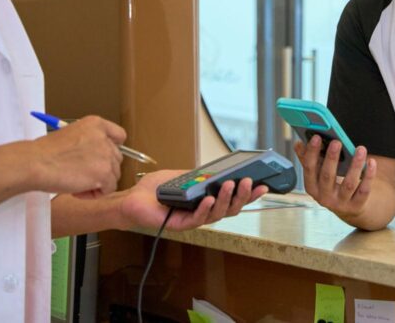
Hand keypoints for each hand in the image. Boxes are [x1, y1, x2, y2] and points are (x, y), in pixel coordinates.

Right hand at [31, 115, 125, 195]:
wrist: (36, 162)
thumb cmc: (45, 152)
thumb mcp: (71, 134)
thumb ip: (89, 141)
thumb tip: (96, 156)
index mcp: (95, 124)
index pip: (119, 136)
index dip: (111, 149)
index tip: (102, 158)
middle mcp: (104, 137)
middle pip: (116, 159)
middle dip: (103, 169)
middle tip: (83, 175)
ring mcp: (106, 155)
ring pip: (114, 175)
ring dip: (98, 183)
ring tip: (77, 183)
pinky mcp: (104, 173)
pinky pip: (109, 189)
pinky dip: (95, 194)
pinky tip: (78, 190)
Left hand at [119, 169, 267, 230]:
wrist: (132, 200)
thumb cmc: (155, 190)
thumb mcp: (182, 176)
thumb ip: (200, 175)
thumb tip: (219, 169)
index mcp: (206, 200)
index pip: (232, 199)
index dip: (248, 194)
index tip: (262, 184)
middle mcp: (202, 212)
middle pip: (230, 208)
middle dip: (242, 196)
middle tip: (251, 183)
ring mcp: (192, 219)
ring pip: (216, 214)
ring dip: (226, 199)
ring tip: (231, 185)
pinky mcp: (179, 224)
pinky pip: (196, 219)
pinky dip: (204, 208)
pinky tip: (210, 199)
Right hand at [295, 135, 375, 221]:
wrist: (347, 208)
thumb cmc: (330, 185)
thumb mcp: (317, 175)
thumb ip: (308, 159)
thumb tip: (298, 143)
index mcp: (312, 187)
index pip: (309, 169)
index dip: (312, 153)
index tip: (317, 137)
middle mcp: (324, 197)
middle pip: (327, 176)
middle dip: (331, 158)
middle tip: (337, 141)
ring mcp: (341, 203)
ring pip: (349, 183)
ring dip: (355, 165)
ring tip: (360, 149)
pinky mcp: (356, 206)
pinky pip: (364, 190)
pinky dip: (369, 176)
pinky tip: (371, 162)